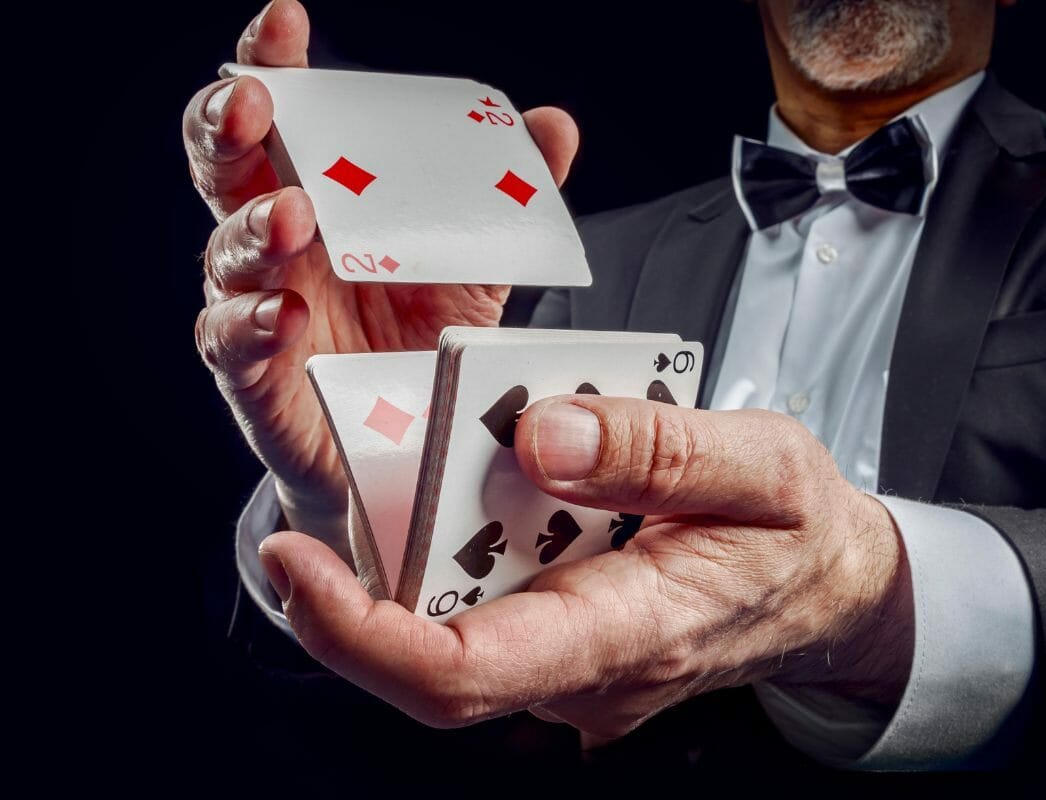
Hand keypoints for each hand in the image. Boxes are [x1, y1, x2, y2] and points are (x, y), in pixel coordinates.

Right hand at [185, 0, 579, 555]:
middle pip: (226, 167)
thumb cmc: (421, 340)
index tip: (285, 20)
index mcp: (323, 197)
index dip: (273, 65)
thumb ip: (503, 197)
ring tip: (295, 213)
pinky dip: (254, 324)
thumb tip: (553, 124)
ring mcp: (259, 306)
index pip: (286, 117)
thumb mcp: (473, 265)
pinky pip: (234, 345)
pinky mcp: (258, 379)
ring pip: (227, 253)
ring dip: (255, 227)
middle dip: (227, 124)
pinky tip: (283, 312)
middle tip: (253, 101)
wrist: (407, 448)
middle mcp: (279, 243)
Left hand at [258, 396, 914, 737]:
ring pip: (456, 622)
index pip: (467, 672)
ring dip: (439, 534)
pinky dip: (472, 540)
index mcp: (635, 633)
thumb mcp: (765, 464)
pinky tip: (512, 476)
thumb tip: (542, 435)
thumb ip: (658, 450)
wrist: (834, 590)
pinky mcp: (566, 648)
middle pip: (434, 653)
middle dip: (387, 553)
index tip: (293, 560)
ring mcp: (574, 672)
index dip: (358, 632)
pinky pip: (488, 606)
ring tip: (490, 442)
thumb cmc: (804, 534)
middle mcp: (588, 672)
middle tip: (415, 437)